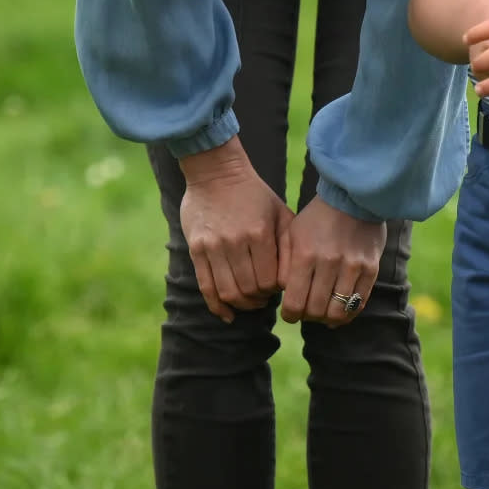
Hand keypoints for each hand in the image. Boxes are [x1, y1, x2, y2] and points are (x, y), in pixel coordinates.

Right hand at [179, 140, 293, 322]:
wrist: (215, 173)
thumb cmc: (255, 195)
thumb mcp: (280, 213)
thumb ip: (290, 245)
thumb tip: (292, 281)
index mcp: (259, 233)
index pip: (270, 281)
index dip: (276, 290)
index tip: (278, 286)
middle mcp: (235, 242)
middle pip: (249, 290)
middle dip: (260, 299)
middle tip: (265, 296)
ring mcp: (213, 247)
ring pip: (228, 293)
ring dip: (242, 304)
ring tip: (250, 301)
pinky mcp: (196, 250)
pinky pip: (206, 287)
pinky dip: (217, 307)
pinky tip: (228, 315)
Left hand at [278, 195, 385, 326]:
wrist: (353, 197)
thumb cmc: (316, 218)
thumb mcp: (292, 234)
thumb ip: (283, 265)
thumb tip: (282, 295)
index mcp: (305, 255)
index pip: (294, 303)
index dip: (290, 315)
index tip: (290, 313)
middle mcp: (329, 262)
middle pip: (315, 311)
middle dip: (307, 317)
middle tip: (306, 311)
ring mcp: (352, 266)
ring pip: (338, 312)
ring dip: (327, 318)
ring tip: (323, 311)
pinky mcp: (370, 268)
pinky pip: (358, 304)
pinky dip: (348, 313)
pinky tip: (340, 310)